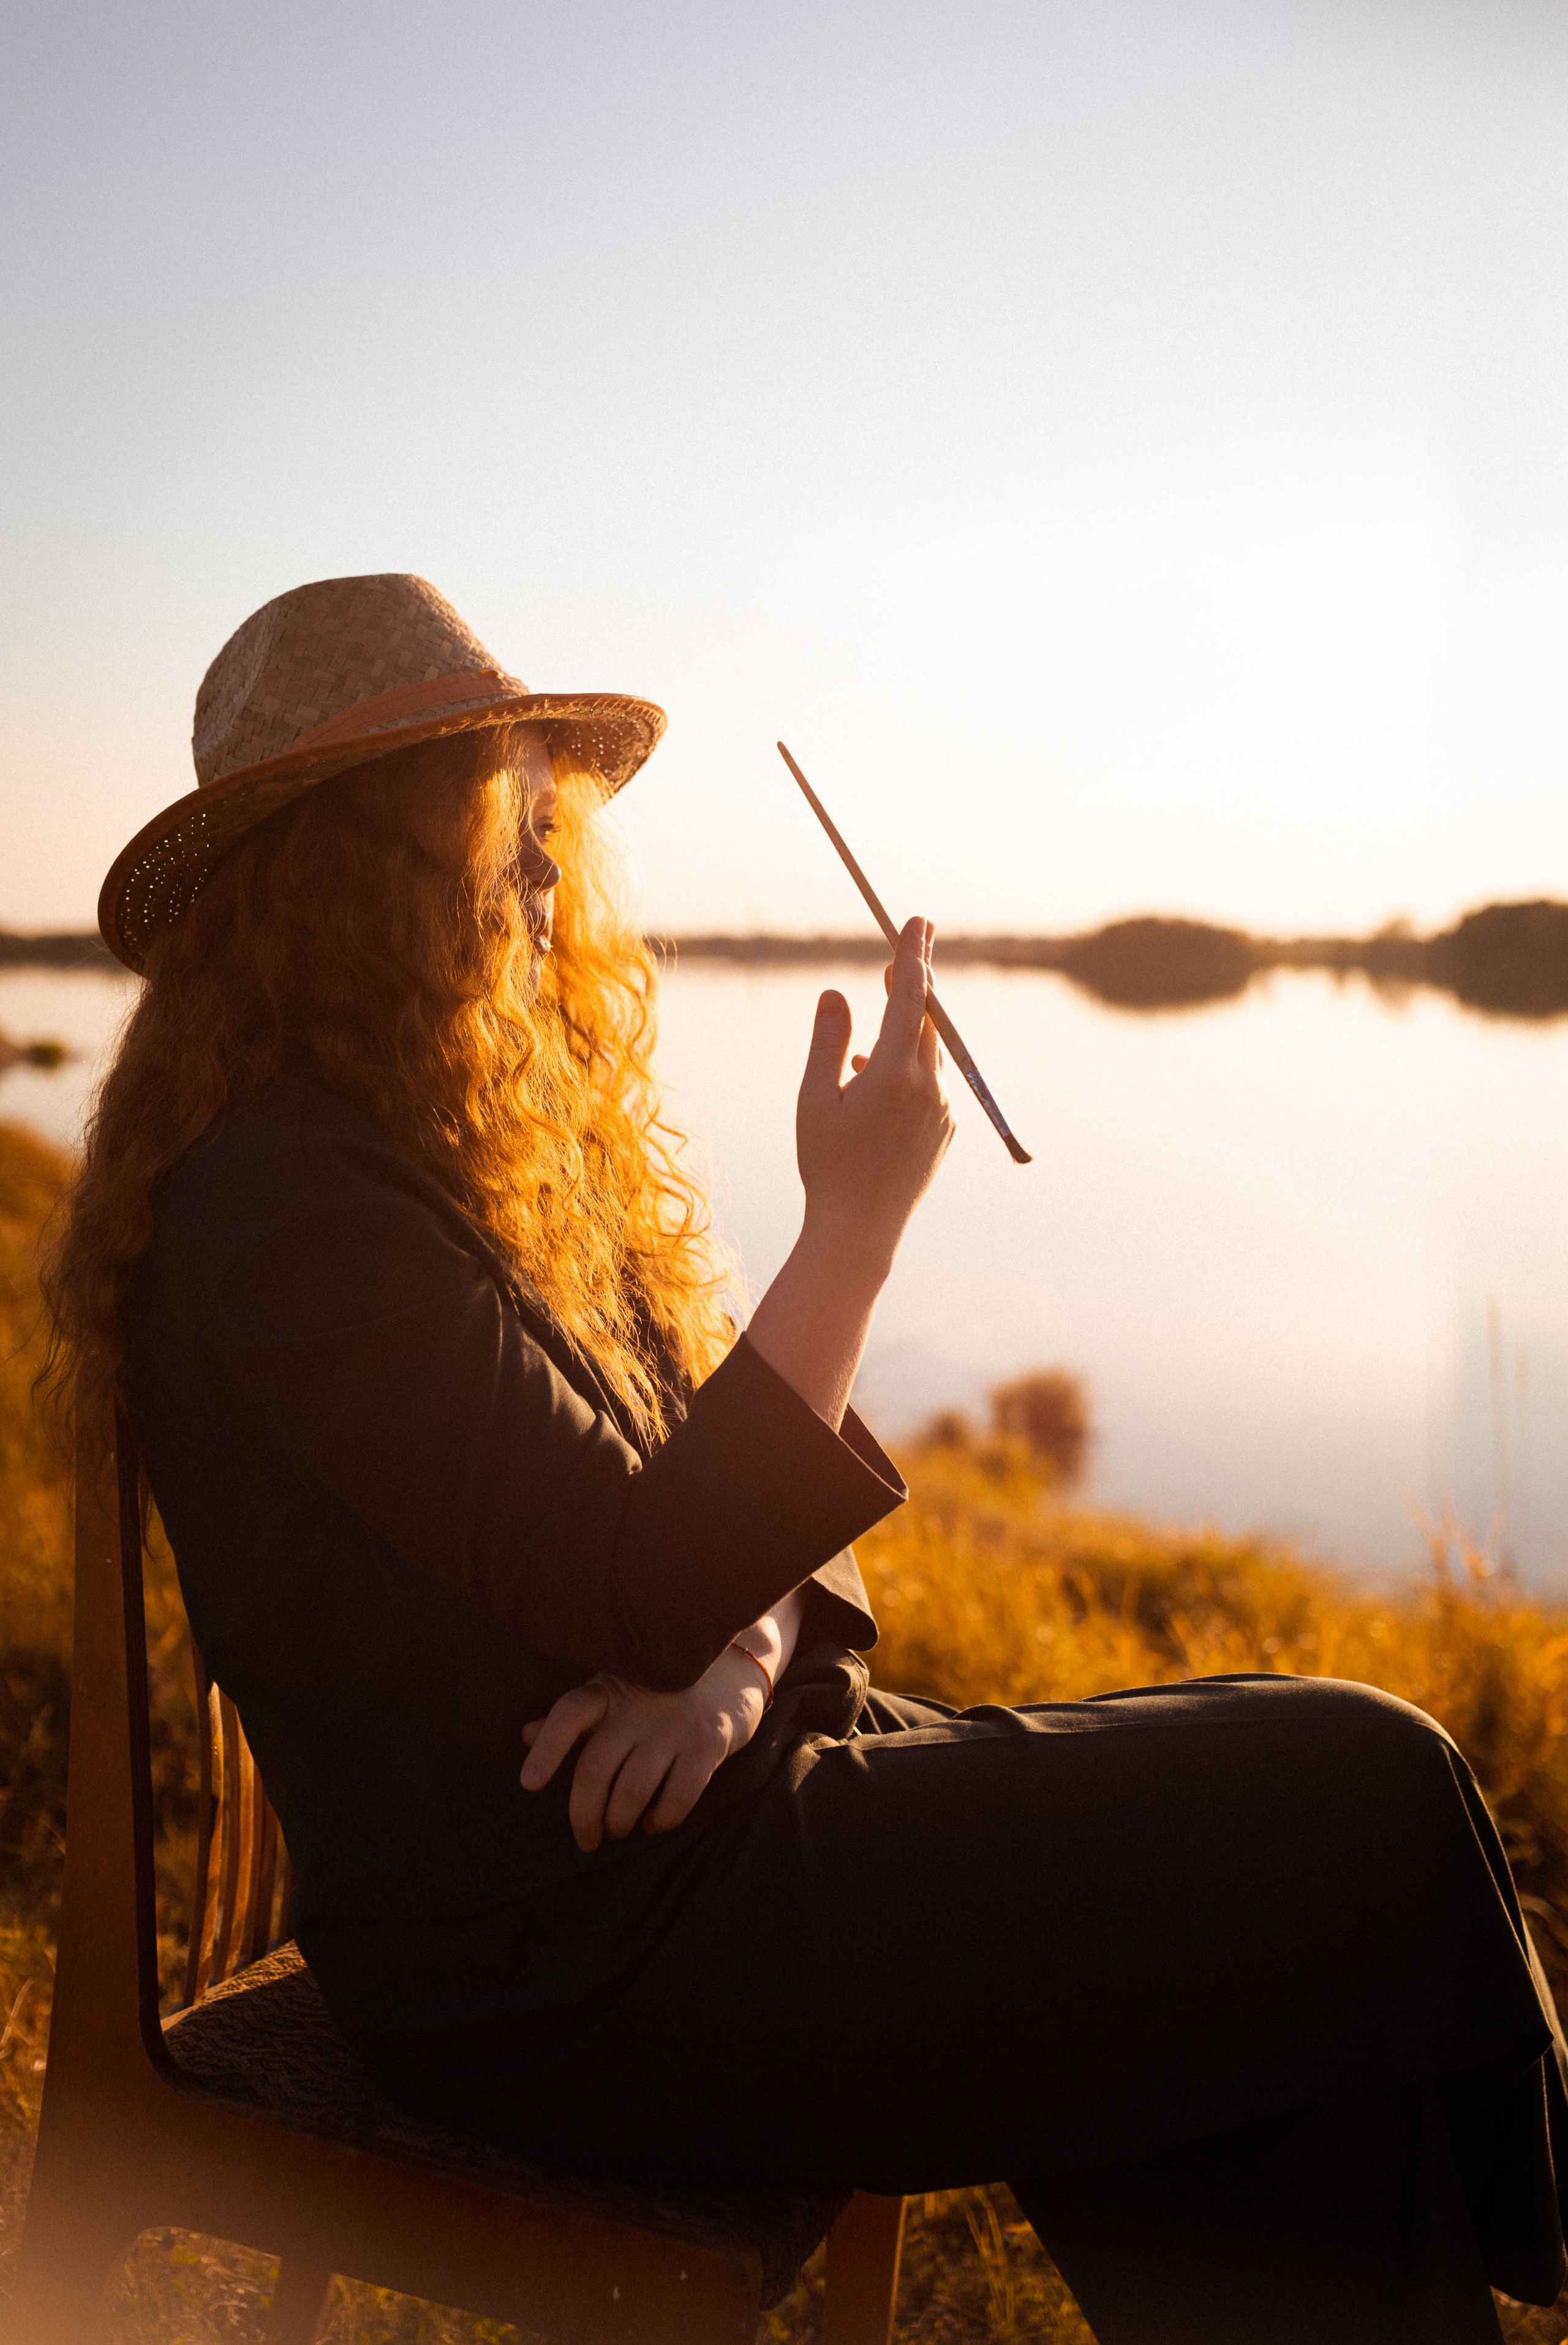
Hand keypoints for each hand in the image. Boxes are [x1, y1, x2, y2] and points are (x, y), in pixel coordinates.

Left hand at [520, 1648, 766, 1851]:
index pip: (568, 1714)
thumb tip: (524, 1735)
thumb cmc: (660, 1688)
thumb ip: (574, 1718)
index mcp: (609, 1690)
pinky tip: (655, 1824)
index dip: (547, 1748)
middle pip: (595, 1769)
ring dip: (620, 1821)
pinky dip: (662, 1820)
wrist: (732, 1668)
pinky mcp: (707, 1744)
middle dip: (584, 1815)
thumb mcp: (614, 1693)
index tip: (529, 1784)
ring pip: (633, 1789)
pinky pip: (678, 1796)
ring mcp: (673, 1725)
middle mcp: (637, 1706)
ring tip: (619, 1830)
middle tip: (587, 1839)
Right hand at [795, 915, 953, 1268]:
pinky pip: (928, 1084)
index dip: (913, 953)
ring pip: (927, 1052)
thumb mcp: (814, 1099)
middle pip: (928, 1018)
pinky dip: (904, 1071)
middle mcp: (928, 1087)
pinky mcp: (945, 1131)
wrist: (860, 1231)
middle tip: (902, 953)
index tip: (918, 921)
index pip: (912, 996)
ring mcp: (942, 1110)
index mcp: (894, 1073)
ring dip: (904, 1032)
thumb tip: (836, 992)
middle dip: (914, 984)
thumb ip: (827, 1041)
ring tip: (876, 1023)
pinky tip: (870, 1084)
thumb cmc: (828, 1165)